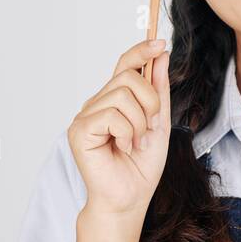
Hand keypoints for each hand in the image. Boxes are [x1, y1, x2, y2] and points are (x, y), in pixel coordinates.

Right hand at [68, 38, 170, 217]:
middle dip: (151, 103)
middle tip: (149, 130)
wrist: (129, 198)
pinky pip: (113, 115)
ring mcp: (86, 115)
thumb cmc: (141, 167)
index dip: (141, 50)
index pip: (125, 65)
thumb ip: (158, 91)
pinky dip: (128, 133)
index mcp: (115, 101)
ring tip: (136, 144)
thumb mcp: (158, 123)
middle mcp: (98, 103)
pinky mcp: (80, 129)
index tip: (160, 43)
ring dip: (140, 123)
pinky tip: (123, 148)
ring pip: (123, 95)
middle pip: (130, 77)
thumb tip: (160, 55)